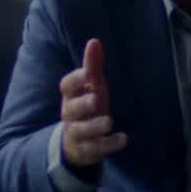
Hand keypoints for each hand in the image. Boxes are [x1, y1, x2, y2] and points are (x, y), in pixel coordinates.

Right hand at [58, 38, 127, 167]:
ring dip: (94, 126)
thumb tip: (94, 41)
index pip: (66, 86)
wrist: (75, 143)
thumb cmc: (86, 107)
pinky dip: (108, 144)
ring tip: (109, 121)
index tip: (88, 73)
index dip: (76, 80)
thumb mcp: (91, 87)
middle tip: (96, 99)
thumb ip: (92, 66)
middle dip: (83, 105)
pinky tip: (123, 139)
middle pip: (71, 109)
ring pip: (81, 131)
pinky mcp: (86, 150)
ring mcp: (77, 134)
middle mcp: (70, 115)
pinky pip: (95, 149)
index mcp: (71, 97)